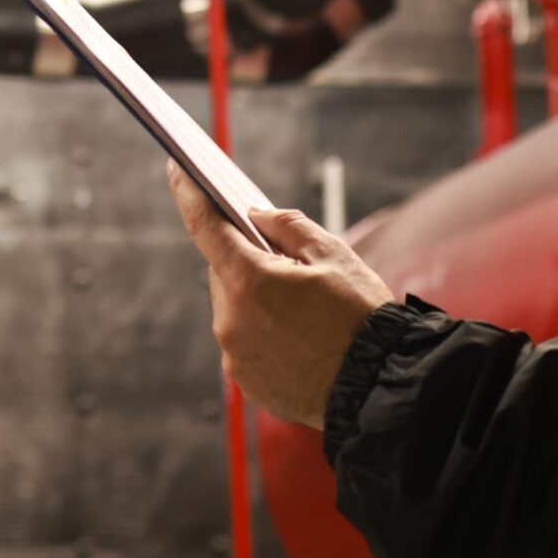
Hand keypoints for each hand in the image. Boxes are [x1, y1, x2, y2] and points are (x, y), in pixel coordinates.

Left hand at [168, 160, 392, 428]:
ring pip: (235, 309)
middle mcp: (231, 320)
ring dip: (258, 301)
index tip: (176, 170)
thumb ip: (288, 227)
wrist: (380, 386)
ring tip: (306, 313)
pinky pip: (245, 343)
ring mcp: (235, 356)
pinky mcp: (246, 381)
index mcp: (249, 281)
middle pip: (225, 272)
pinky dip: (264, 334)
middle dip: (249, 263)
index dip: (188, 193)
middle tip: (293, 269)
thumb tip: (256, 217)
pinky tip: (301, 340)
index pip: (205, 226)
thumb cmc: (361, 319)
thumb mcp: (334, 255)